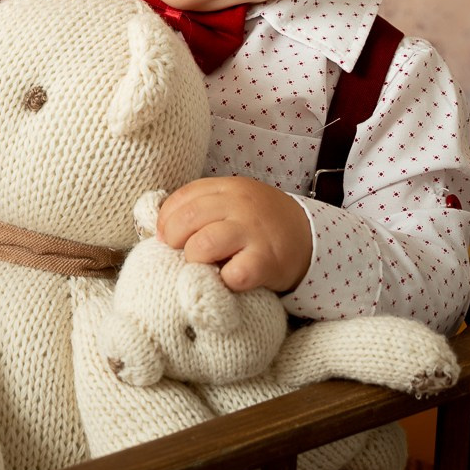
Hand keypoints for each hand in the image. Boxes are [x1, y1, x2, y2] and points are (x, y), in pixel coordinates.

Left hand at [156, 176, 311, 293]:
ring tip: (207, 266)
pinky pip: (232, 275)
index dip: (166, 221)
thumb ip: (203, 208)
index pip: (181, 199)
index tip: (168, 237)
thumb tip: (158, 228)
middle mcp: (240, 204)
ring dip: (197, 261)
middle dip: (175, 242)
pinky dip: (225, 282)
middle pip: (186, 220)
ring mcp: (253, 231)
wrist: (310, 238)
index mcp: (228, 187)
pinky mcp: (265, 261)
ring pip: (202, 245)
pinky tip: (231, 279)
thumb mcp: (234, 204)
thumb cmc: (260, 225)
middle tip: (185, 254)